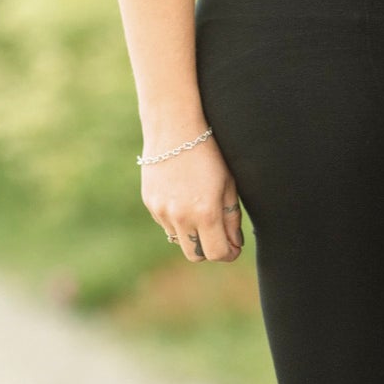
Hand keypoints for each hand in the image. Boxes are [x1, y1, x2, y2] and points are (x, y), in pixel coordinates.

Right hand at [142, 139, 243, 262]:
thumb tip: (233, 244)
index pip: (216, 253)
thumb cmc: (209, 153)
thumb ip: (231, 218)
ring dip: (191, 233)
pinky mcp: (150, 203)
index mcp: (205, 213)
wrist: (174, 128)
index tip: (233, 247)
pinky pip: (165, 223)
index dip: (229, 254)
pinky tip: (183, 196)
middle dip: (209, 249)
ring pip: (179, 240)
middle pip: (195, 255)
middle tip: (218, 235)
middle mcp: (180, 217)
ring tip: (199, 209)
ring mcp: (162, 211)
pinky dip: (176, 220)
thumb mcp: (228, 184)